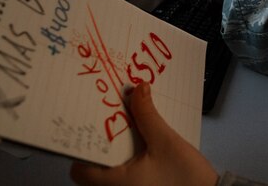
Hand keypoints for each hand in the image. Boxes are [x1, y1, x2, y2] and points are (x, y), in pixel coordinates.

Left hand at [70, 83, 217, 185]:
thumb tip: (137, 91)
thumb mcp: (166, 142)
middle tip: (111, 115)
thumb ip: (148, 115)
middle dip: (103, 139)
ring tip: (128, 123)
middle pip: (94, 165)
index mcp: (116, 183)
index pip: (80, 169)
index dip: (82, 146)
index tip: (90, 122)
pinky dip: (128, 154)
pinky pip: (125, 170)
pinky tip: (141, 138)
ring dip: (117, 146)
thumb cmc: (187, 181)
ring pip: (110, 167)